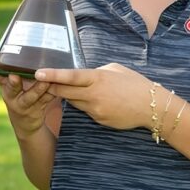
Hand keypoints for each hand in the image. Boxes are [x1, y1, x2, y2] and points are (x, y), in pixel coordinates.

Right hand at [0, 52, 56, 138]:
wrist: (27, 122)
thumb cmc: (21, 92)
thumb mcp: (13, 81)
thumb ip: (16, 67)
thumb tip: (23, 36)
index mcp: (3, 83)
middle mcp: (10, 94)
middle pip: (10, 88)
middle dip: (12, 82)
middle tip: (14, 76)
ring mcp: (22, 104)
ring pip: (30, 97)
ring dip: (37, 89)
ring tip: (45, 81)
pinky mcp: (36, 110)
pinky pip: (45, 101)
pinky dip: (51, 94)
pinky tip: (57, 87)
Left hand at [35, 63, 152, 129]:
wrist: (152, 107)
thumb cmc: (133, 83)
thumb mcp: (113, 69)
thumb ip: (95, 72)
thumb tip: (82, 74)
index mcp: (97, 78)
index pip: (70, 76)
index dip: (52, 75)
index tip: (37, 73)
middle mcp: (93, 95)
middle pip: (65, 91)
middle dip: (52, 86)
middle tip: (40, 81)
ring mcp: (96, 110)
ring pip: (74, 101)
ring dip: (71, 95)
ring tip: (83, 88)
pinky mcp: (99, 120)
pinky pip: (85, 111)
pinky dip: (85, 104)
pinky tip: (98, 100)